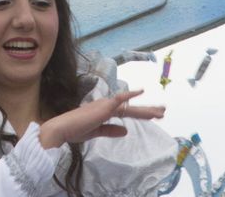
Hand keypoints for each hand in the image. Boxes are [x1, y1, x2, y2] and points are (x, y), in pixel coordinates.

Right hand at [37, 89, 164, 149]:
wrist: (62, 129)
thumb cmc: (75, 130)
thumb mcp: (96, 132)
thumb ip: (110, 130)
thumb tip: (125, 131)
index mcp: (105, 111)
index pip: (127, 112)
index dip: (141, 113)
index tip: (154, 115)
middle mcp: (107, 105)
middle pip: (131, 109)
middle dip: (148, 111)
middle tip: (163, 112)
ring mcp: (106, 105)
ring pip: (130, 107)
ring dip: (145, 110)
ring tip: (160, 112)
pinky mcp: (104, 107)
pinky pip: (119, 99)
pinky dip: (129, 95)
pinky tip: (140, 92)